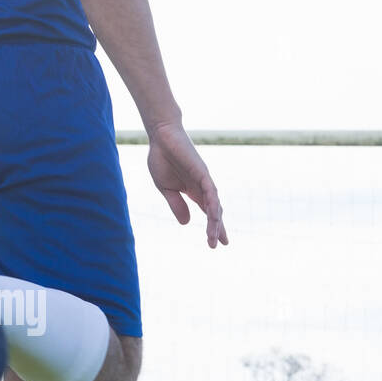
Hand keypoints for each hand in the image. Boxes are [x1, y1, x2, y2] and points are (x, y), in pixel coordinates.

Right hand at [147, 122, 227, 247]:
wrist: (161, 136)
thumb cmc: (162, 159)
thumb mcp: (166, 188)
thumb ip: (177, 205)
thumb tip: (187, 224)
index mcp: (194, 192)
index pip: (207, 212)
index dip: (213, 227)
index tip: (216, 243)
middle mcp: (203, 187)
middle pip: (214, 211)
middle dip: (217, 228)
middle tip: (220, 244)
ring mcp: (204, 180)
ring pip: (214, 204)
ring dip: (215, 221)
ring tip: (215, 237)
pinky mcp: (202, 172)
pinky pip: (210, 191)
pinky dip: (213, 204)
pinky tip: (214, 216)